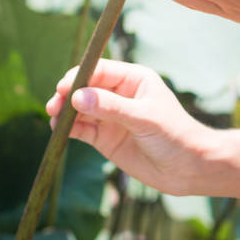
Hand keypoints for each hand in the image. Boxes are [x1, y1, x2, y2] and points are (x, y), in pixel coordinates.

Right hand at [45, 59, 210, 194]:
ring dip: (65, 111)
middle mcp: (120, 95)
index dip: (80, 76)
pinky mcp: (106, 138)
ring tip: (53, 116)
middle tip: (54, 103)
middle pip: (87, 88)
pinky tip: (59, 129)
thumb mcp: (143, 117)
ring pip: (81, 109)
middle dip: (69, 93)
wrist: (187, 168)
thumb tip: (77, 96)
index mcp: (134, 79)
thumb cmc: (174, 135)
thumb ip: (111, 107)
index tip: (63, 86)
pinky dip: (70, 128)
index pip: (101, 70)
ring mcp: (111, 117)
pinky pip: (83, 129)